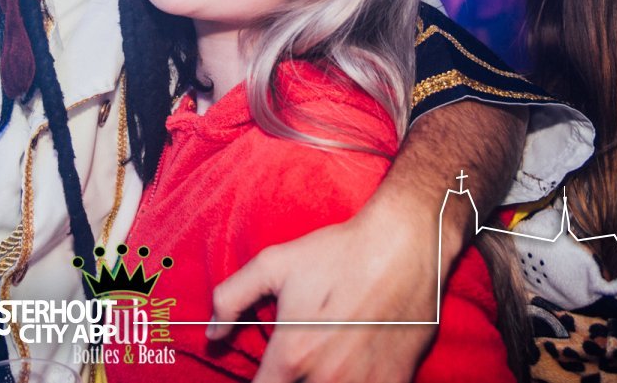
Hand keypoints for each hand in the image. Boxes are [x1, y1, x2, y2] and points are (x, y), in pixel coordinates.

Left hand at [209, 198, 446, 382]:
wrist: (403, 248)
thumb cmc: (337, 253)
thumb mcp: (272, 264)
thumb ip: (230, 299)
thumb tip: (212, 335)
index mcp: (292, 356)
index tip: (263, 373)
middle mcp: (326, 379)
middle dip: (287, 381)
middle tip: (291, 363)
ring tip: (317, 363)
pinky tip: (350, 366)